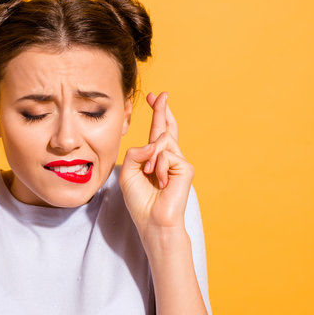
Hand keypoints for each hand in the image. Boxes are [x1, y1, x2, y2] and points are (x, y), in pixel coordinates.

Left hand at [119, 92, 194, 242]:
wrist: (152, 221)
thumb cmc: (140, 200)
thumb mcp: (128, 172)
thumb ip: (135, 153)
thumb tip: (153, 142)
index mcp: (154, 158)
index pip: (157, 131)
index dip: (157, 113)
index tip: (154, 97)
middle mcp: (169, 157)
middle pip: (166, 128)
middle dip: (162, 110)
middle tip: (161, 93)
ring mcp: (178, 161)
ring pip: (161, 140)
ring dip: (150, 158)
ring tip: (151, 175)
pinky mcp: (185, 168)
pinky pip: (165, 154)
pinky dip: (158, 167)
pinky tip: (161, 182)